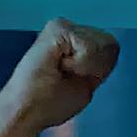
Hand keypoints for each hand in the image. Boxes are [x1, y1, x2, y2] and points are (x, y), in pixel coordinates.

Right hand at [3, 18, 118, 132]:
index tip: (75, 81)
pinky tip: (59, 67)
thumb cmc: (46, 104)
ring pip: (101, 43)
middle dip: (94, 66)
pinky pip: (88, 46)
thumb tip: (111, 46)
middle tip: (67, 76)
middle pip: (110, 43)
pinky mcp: (56, 28)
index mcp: (73, 45)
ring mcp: (61, 27)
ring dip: (85, 66)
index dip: (99, 69)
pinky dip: (79, 63)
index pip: (111, 47)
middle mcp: (67, 30)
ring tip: (60, 72)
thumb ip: (98, 66)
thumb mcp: (85, 87)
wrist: (25, 109)